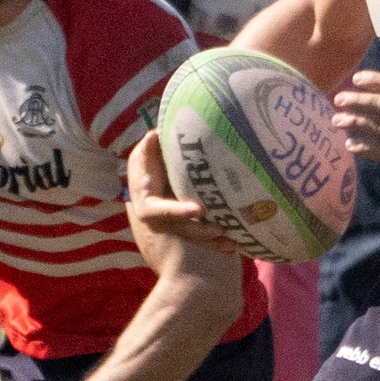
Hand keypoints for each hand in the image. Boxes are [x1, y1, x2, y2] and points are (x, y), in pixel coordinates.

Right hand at [125, 128, 235, 257]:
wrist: (147, 181)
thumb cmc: (146, 166)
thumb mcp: (144, 156)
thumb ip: (149, 149)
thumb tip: (154, 135)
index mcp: (149, 206)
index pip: (164, 211)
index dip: (179, 212)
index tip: (197, 210)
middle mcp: (162, 222)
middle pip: (183, 229)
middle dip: (202, 231)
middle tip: (221, 229)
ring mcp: (176, 227)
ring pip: (196, 237)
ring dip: (214, 242)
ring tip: (233, 244)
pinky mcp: (189, 228)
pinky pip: (203, 238)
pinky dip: (218, 242)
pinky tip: (235, 245)